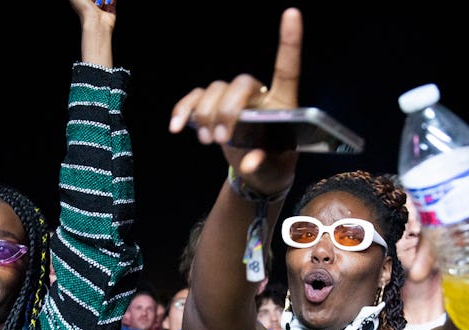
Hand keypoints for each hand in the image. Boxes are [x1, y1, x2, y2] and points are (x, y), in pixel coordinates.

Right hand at [168, 8, 302, 195]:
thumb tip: (249, 164)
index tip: (291, 13)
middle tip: (222, 138)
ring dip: (206, 115)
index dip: (289, 41)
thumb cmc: (274, 165)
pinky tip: (176, 127)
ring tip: (208, 141)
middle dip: (226, 110)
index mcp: (281, 104)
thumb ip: (263, 164)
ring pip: (214, 91)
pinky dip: (183, 111)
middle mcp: (256, 96)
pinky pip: (194, 99)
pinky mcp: (212, 109)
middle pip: (238, 84)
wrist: (258, 174)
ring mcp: (232, 100)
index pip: (286, 68)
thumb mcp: (275, 168)